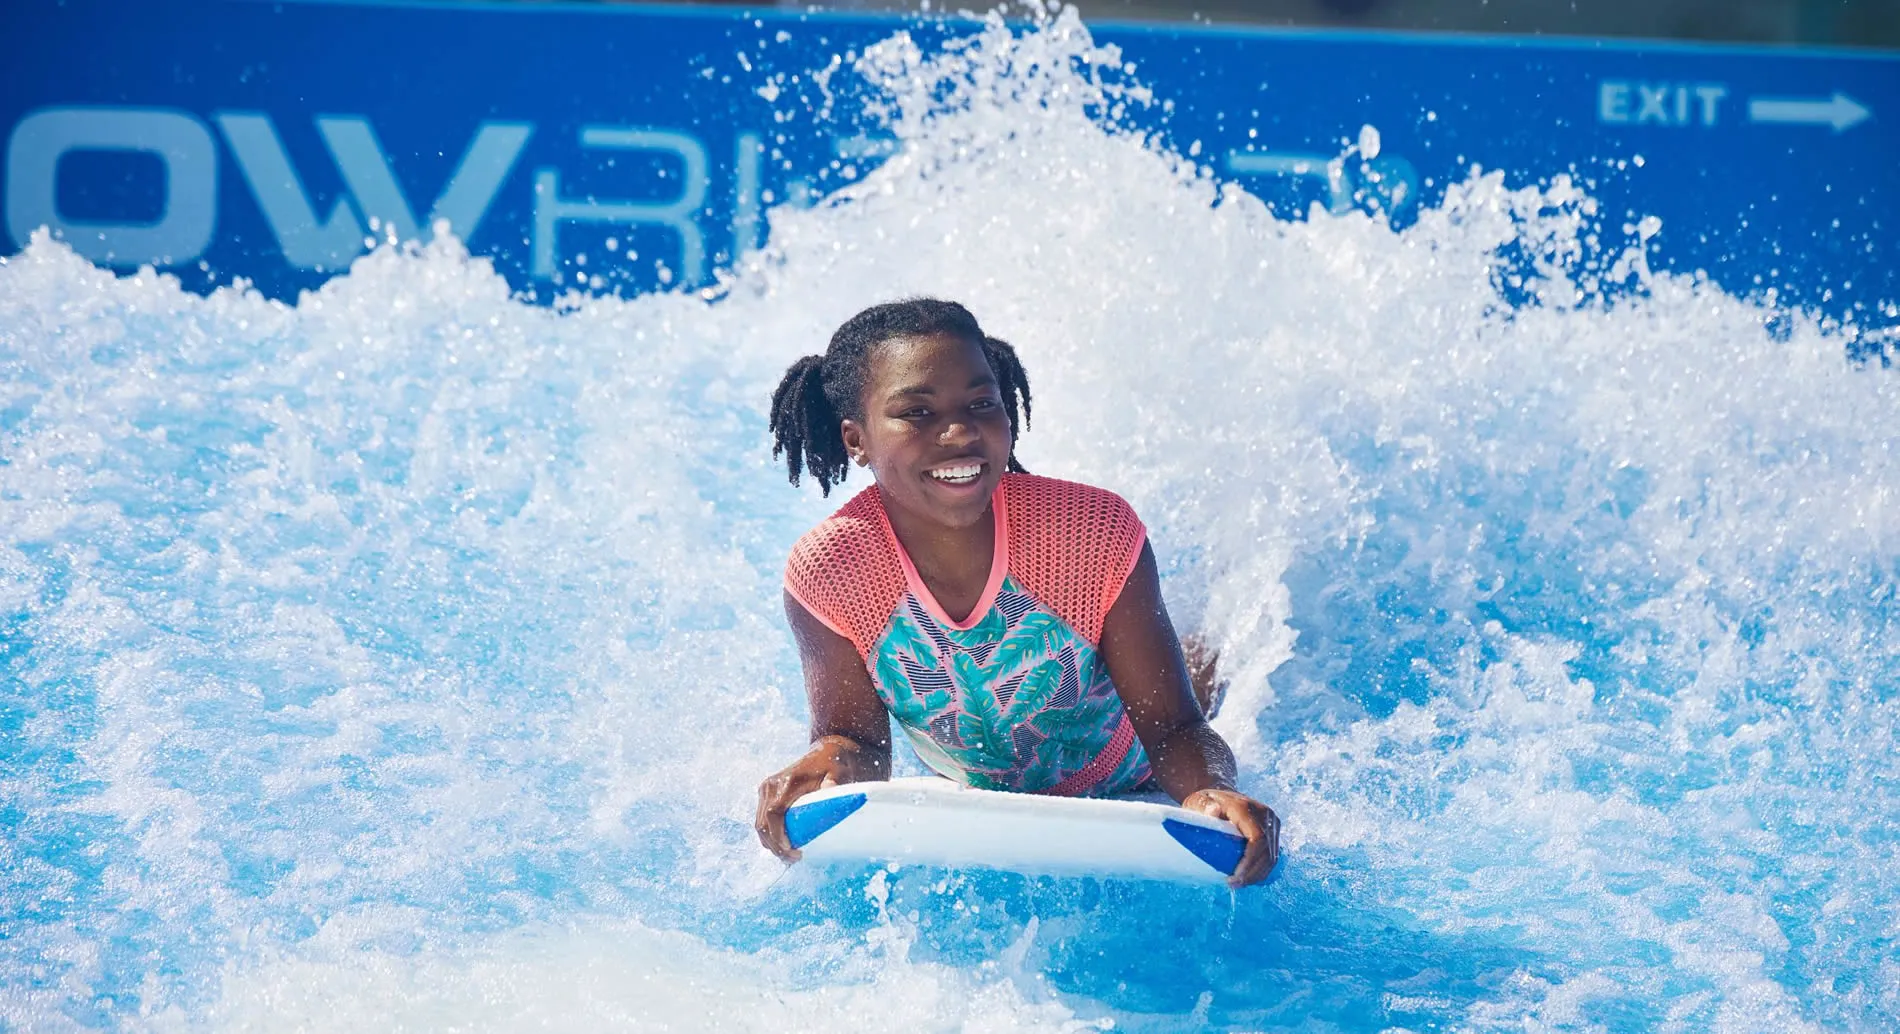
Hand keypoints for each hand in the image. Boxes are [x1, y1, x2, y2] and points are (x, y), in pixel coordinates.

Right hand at [754, 736, 866, 861]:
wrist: (825, 752)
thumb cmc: (834, 764)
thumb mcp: (838, 773)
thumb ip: (834, 782)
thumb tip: (829, 792)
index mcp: (785, 782)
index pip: (773, 813)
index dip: (778, 835)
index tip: (792, 850)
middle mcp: (770, 786)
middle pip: (763, 824)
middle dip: (775, 846)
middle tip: (794, 859)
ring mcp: (766, 789)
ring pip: (760, 824)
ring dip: (771, 843)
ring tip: (790, 855)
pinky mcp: (767, 794)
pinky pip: (763, 819)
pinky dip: (770, 834)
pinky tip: (784, 844)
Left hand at [1182, 788, 1279, 887]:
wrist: (1221, 795)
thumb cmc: (1206, 802)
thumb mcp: (1198, 801)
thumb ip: (1203, 806)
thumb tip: (1212, 812)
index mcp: (1246, 807)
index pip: (1257, 838)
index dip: (1249, 862)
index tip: (1234, 877)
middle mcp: (1264, 814)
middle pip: (1267, 851)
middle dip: (1252, 873)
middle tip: (1233, 885)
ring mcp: (1271, 822)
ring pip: (1272, 856)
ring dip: (1257, 874)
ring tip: (1239, 884)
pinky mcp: (1273, 831)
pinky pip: (1272, 855)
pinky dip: (1261, 869)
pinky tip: (1248, 877)